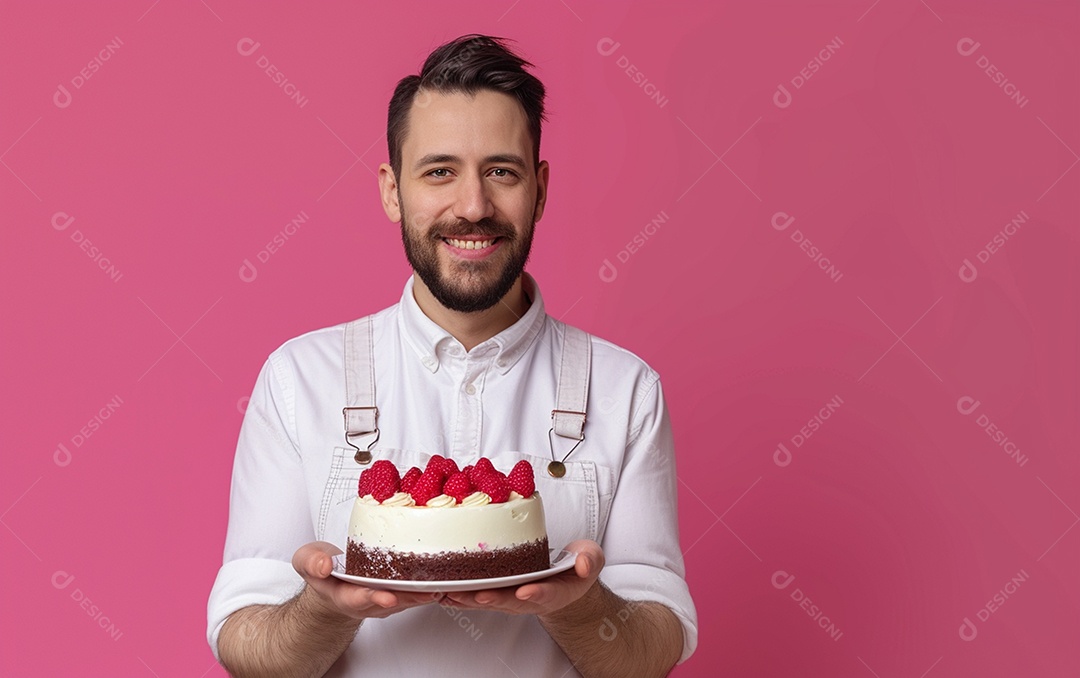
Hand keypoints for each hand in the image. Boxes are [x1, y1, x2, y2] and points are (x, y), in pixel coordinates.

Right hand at [292, 541, 438, 620]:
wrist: (333, 578)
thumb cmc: (323, 568)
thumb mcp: (308, 561)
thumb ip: (312, 562)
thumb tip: (323, 565)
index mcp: (346, 594)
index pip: (360, 599)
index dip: (374, 597)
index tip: (387, 596)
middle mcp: (370, 600)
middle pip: (394, 600)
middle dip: (410, 597)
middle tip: (428, 591)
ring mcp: (387, 597)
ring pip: (410, 596)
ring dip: (427, 591)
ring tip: (444, 582)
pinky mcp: (401, 590)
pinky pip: (417, 588)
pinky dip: (430, 582)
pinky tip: (446, 573)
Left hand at [441, 540, 603, 616]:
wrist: (566, 580)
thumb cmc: (576, 567)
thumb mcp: (590, 560)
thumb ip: (589, 561)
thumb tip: (584, 564)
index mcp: (554, 590)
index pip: (545, 594)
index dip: (536, 593)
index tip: (525, 591)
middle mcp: (530, 597)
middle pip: (510, 601)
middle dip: (493, 599)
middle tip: (478, 596)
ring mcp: (513, 597)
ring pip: (490, 600)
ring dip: (470, 599)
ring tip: (452, 594)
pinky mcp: (499, 592)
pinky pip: (479, 595)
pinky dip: (462, 595)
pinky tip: (444, 591)